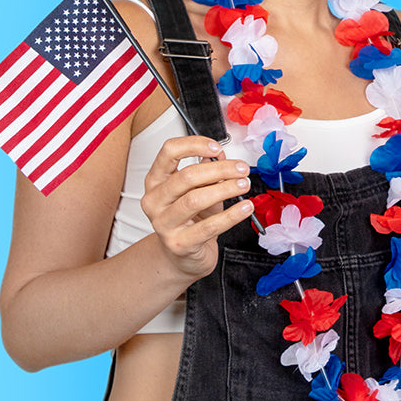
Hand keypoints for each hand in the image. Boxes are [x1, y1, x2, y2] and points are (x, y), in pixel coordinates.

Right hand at [142, 136, 253, 282]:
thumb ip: (208, 171)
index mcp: (156, 181)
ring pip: (195, 199)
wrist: (183, 256)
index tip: (217, 147)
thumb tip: (221, 155)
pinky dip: (231, 215)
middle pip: (187, 176)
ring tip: (244, 185)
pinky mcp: (179, 244)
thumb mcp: (199, 190)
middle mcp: (155, 200)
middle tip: (242, 169)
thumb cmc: (191, 219)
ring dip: (226, 189)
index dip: (194, 144)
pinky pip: (209, 226)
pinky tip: (245, 207)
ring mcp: (164, 224)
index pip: (169, 151)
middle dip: (220, 169)